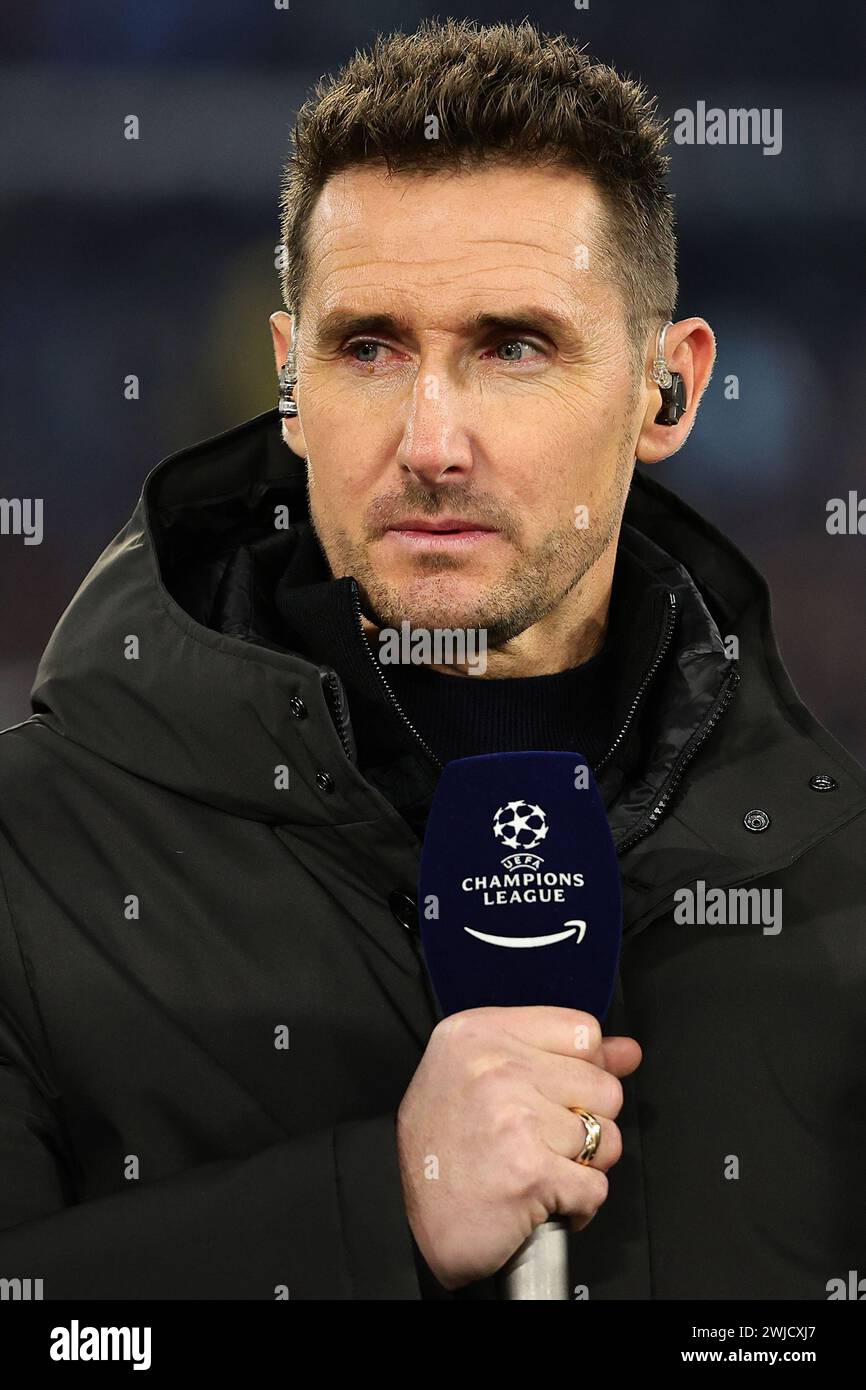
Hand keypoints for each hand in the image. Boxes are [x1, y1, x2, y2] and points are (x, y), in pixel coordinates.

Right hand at [396, 1004, 640, 1289]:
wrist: (401, 1218)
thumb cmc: (443, 1148)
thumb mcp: (483, 1075)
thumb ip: (559, 1056)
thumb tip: (626, 1051)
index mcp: (480, 1032)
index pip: (583, 1031)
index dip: (584, 1069)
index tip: (560, 1092)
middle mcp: (494, 1065)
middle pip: (603, 1086)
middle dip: (585, 1123)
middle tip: (539, 1139)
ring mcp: (513, 1116)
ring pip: (605, 1139)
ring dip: (581, 1166)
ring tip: (537, 1168)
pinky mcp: (530, 1170)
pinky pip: (595, 1186)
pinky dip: (577, 1205)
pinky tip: (540, 1200)